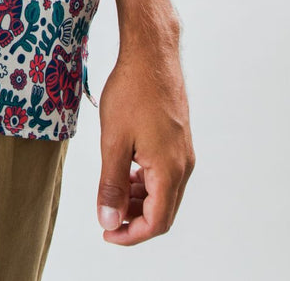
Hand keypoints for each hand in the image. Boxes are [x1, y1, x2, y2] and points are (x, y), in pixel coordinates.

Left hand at [96, 38, 195, 244]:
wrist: (152, 53)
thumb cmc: (132, 91)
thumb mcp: (113, 141)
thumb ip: (111, 185)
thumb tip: (109, 221)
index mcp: (169, 171)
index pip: (156, 222)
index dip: (131, 235)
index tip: (107, 233)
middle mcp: (183, 165)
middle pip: (163, 210)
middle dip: (134, 219)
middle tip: (106, 216)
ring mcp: (183, 152)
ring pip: (164, 192)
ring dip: (139, 200)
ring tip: (112, 193)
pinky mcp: (178, 139)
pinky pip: (165, 173)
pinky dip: (146, 181)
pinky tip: (126, 171)